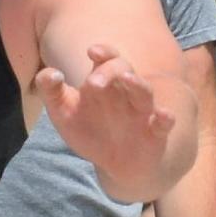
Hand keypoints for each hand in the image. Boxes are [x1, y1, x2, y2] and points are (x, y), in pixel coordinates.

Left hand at [36, 44, 175, 195]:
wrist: (115, 165)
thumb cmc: (91, 131)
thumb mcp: (63, 113)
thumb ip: (52, 91)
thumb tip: (50, 73)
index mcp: (104, 83)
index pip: (106, 59)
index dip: (103, 53)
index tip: (92, 51)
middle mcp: (125, 92)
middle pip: (124, 70)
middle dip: (110, 71)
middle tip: (94, 82)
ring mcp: (142, 111)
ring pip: (144, 91)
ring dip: (137, 84)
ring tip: (127, 79)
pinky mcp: (155, 133)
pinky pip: (165, 123)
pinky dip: (165, 119)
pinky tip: (163, 116)